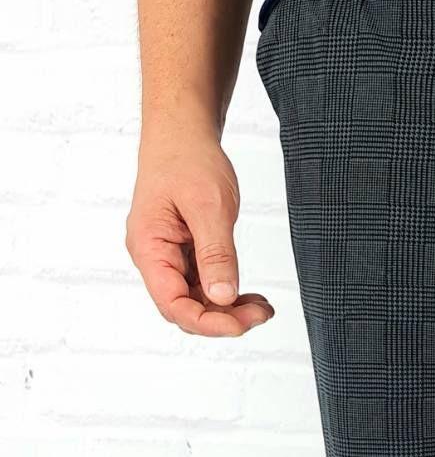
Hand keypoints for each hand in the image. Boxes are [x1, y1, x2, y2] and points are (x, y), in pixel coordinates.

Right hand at [126, 130, 273, 336]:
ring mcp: (169, 256)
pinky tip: (252, 296)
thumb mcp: (209, 206)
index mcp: (149, 247)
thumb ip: (216, 254)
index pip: (173, 305)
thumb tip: (223, 298)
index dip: (208, 323)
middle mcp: (154, 257)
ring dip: (229, 309)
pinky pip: (204, 284)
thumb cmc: (188, 159)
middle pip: (185, 308)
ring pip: (197, 300)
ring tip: (263, 308)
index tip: (243, 324)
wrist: (182, 131)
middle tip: (262, 314)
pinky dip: (228, 293)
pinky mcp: (185, 252)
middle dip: (223, 319)